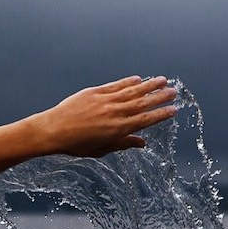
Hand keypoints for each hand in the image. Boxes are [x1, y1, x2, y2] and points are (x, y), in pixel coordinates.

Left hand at [33, 76, 177, 157]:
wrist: (53, 130)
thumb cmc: (76, 144)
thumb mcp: (101, 149)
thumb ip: (122, 144)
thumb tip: (142, 143)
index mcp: (117, 130)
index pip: (145, 120)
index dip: (161, 114)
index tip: (173, 110)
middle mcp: (114, 113)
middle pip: (143, 103)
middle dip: (160, 97)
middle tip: (174, 91)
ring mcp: (105, 101)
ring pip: (132, 91)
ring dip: (149, 85)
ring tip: (163, 80)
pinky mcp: (95, 92)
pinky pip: (116, 85)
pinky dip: (128, 81)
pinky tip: (138, 79)